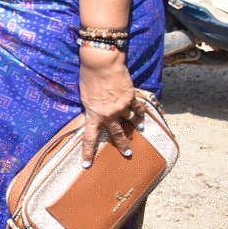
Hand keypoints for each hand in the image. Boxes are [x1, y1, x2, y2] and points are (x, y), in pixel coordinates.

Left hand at [78, 47, 137, 167]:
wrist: (100, 63)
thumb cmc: (88, 77)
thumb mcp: (84, 96)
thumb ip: (91, 107)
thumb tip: (96, 113)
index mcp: (93, 114)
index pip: (89, 138)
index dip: (88, 153)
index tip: (87, 165)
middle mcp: (108, 114)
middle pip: (117, 134)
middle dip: (123, 145)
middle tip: (128, 154)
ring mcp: (121, 106)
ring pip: (131, 122)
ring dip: (136, 126)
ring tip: (140, 131)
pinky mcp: (131, 97)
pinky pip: (138, 108)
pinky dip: (141, 112)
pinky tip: (143, 115)